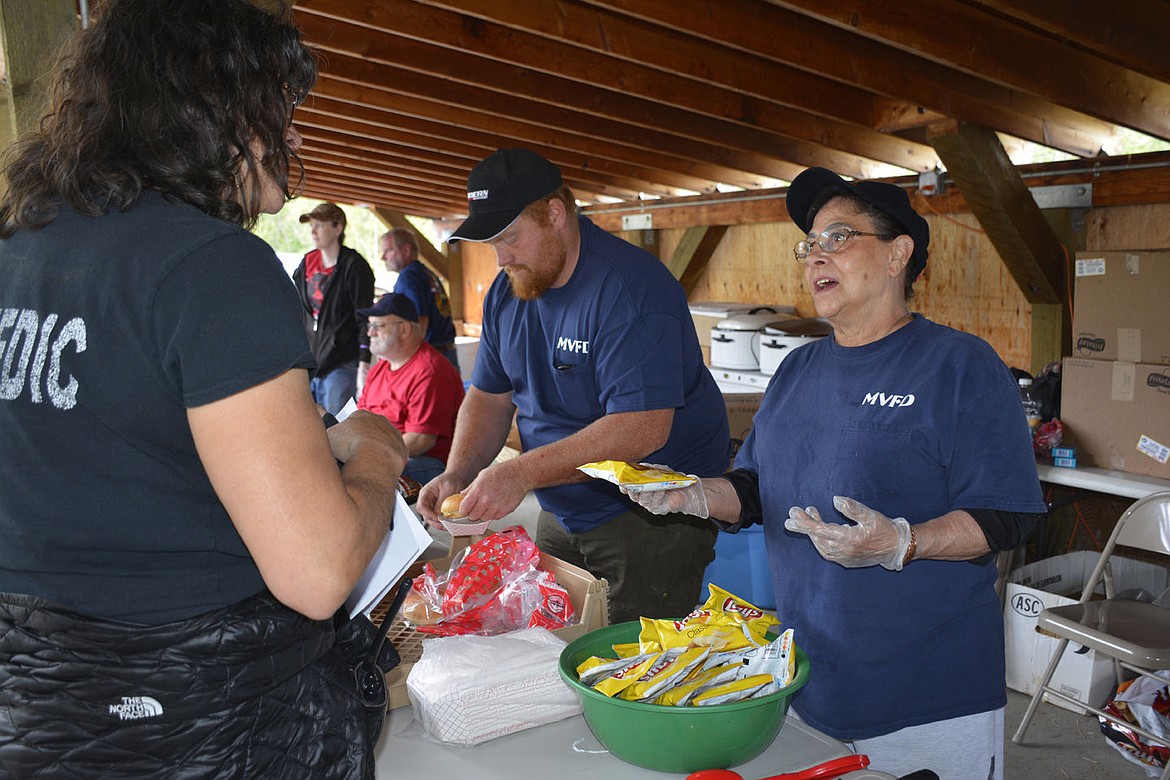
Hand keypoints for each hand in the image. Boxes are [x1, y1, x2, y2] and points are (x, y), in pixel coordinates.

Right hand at [326, 409, 406, 467]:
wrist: (375, 459)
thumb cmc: (349, 446)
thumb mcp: (328, 435)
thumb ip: (327, 430)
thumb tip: (327, 429)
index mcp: (361, 414)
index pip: (352, 421)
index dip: (346, 434)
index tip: (343, 445)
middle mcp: (380, 420)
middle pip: (369, 430)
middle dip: (362, 440)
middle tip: (354, 454)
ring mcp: (393, 433)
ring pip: (382, 442)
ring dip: (376, 450)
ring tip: (366, 463)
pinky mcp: (402, 448)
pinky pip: (393, 454)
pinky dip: (386, 460)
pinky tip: (378, 467)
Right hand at [416, 472, 466, 527]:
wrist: (456, 478)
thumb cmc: (450, 480)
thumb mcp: (448, 489)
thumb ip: (442, 501)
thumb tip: (439, 514)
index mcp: (426, 493)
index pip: (421, 506)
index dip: (428, 514)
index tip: (438, 518)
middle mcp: (426, 500)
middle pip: (425, 514)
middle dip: (434, 521)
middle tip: (444, 525)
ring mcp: (431, 505)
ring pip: (430, 518)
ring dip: (438, 523)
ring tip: (447, 525)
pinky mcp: (437, 509)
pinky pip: (437, 518)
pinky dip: (442, 521)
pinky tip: (448, 523)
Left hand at [456, 460, 527, 521]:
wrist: (519, 474)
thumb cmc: (501, 473)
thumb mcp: (481, 476)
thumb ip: (470, 489)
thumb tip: (462, 496)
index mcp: (478, 490)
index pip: (464, 508)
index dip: (463, 510)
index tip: (465, 509)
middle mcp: (487, 500)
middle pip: (473, 516)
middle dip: (473, 513)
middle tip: (476, 508)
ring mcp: (496, 506)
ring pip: (484, 518)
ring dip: (484, 514)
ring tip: (488, 505)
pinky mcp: (505, 511)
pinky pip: (495, 517)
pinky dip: (494, 514)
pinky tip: (496, 505)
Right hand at [620, 477, 708, 518]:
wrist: (687, 490)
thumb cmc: (671, 480)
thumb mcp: (659, 471)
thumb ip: (648, 469)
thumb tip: (639, 465)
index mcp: (640, 489)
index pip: (627, 488)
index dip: (623, 485)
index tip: (621, 480)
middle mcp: (642, 498)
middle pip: (633, 495)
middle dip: (632, 487)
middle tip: (633, 481)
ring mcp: (650, 505)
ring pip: (643, 499)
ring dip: (646, 490)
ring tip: (650, 483)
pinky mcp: (659, 509)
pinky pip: (655, 502)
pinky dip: (657, 494)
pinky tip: (661, 488)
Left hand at [784, 496, 911, 570]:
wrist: (897, 548)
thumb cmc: (884, 529)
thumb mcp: (870, 515)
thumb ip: (852, 508)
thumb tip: (835, 500)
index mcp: (849, 539)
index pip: (821, 531)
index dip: (805, 523)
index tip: (792, 515)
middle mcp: (843, 551)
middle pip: (817, 538)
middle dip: (804, 525)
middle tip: (792, 513)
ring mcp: (844, 558)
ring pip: (821, 545)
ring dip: (812, 531)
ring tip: (808, 515)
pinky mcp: (845, 560)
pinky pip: (827, 550)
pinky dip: (820, 539)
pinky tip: (819, 528)